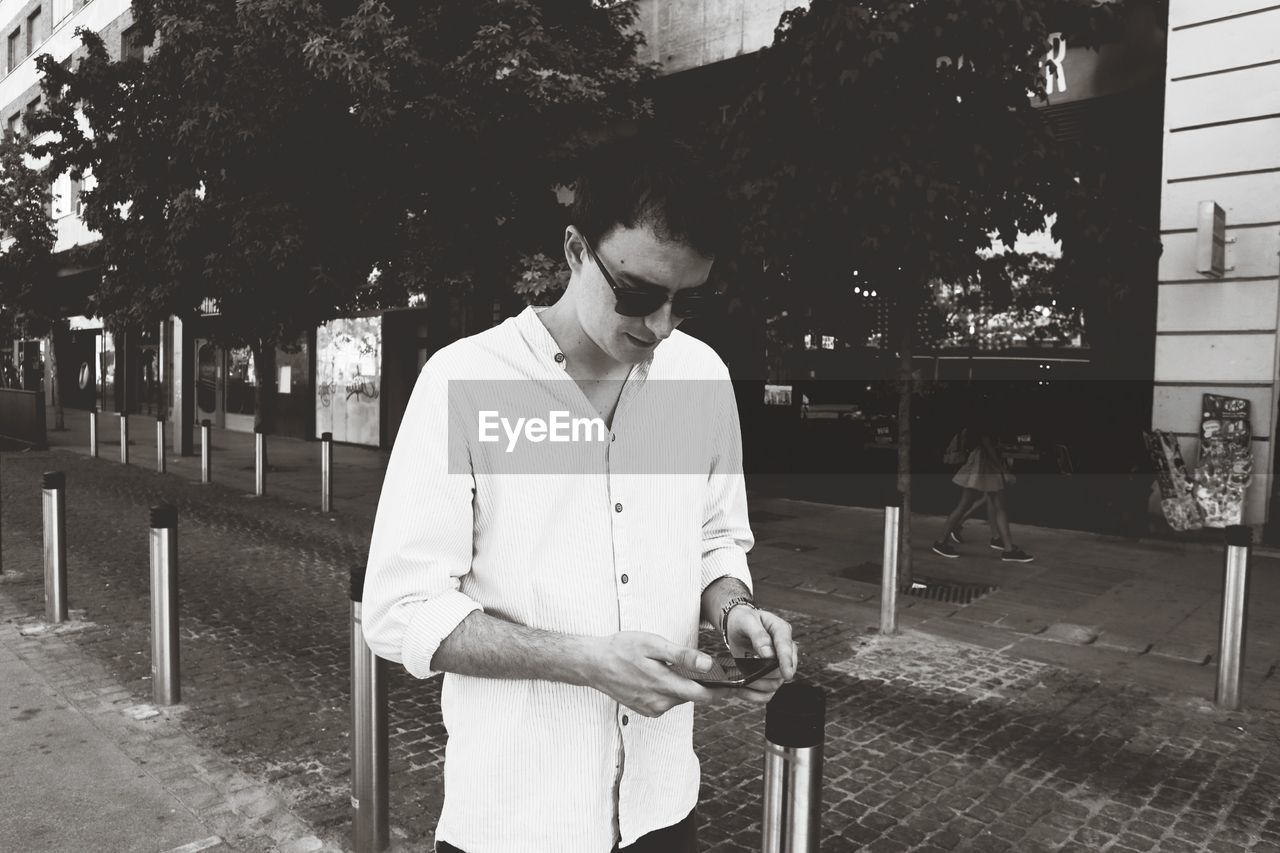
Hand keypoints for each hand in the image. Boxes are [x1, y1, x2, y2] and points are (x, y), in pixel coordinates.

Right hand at [585, 631, 729, 717]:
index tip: (736, 685)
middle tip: (717, 674)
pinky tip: (663, 676)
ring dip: (685, 687)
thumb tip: (707, 664)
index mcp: (664, 685)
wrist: (593, 664)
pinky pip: (667, 702)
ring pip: (680, 699)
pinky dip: (671, 690)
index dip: (722, 691)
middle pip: (693, 697)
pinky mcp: (646, 710)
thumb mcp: (653, 645)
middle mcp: (659, 703)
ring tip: (682, 669)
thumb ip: (681, 656)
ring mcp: (652, 709)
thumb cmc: (621, 649)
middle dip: (706, 687)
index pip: (703, 695)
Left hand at [724, 606, 797, 703]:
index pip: (787, 647)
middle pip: (785, 669)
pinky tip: (743, 690)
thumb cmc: (743, 620)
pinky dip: (755, 695)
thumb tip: (769, 654)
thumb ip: (758, 635)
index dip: (787, 661)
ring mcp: (778, 663)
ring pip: (777, 683)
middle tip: (749, 675)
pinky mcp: (770, 675)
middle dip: (768, 675)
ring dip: (760, 685)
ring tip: (743, 682)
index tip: (786, 674)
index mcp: (781, 630)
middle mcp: (784, 649)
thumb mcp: (747, 621)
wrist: (737, 626)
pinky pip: (767, 692)